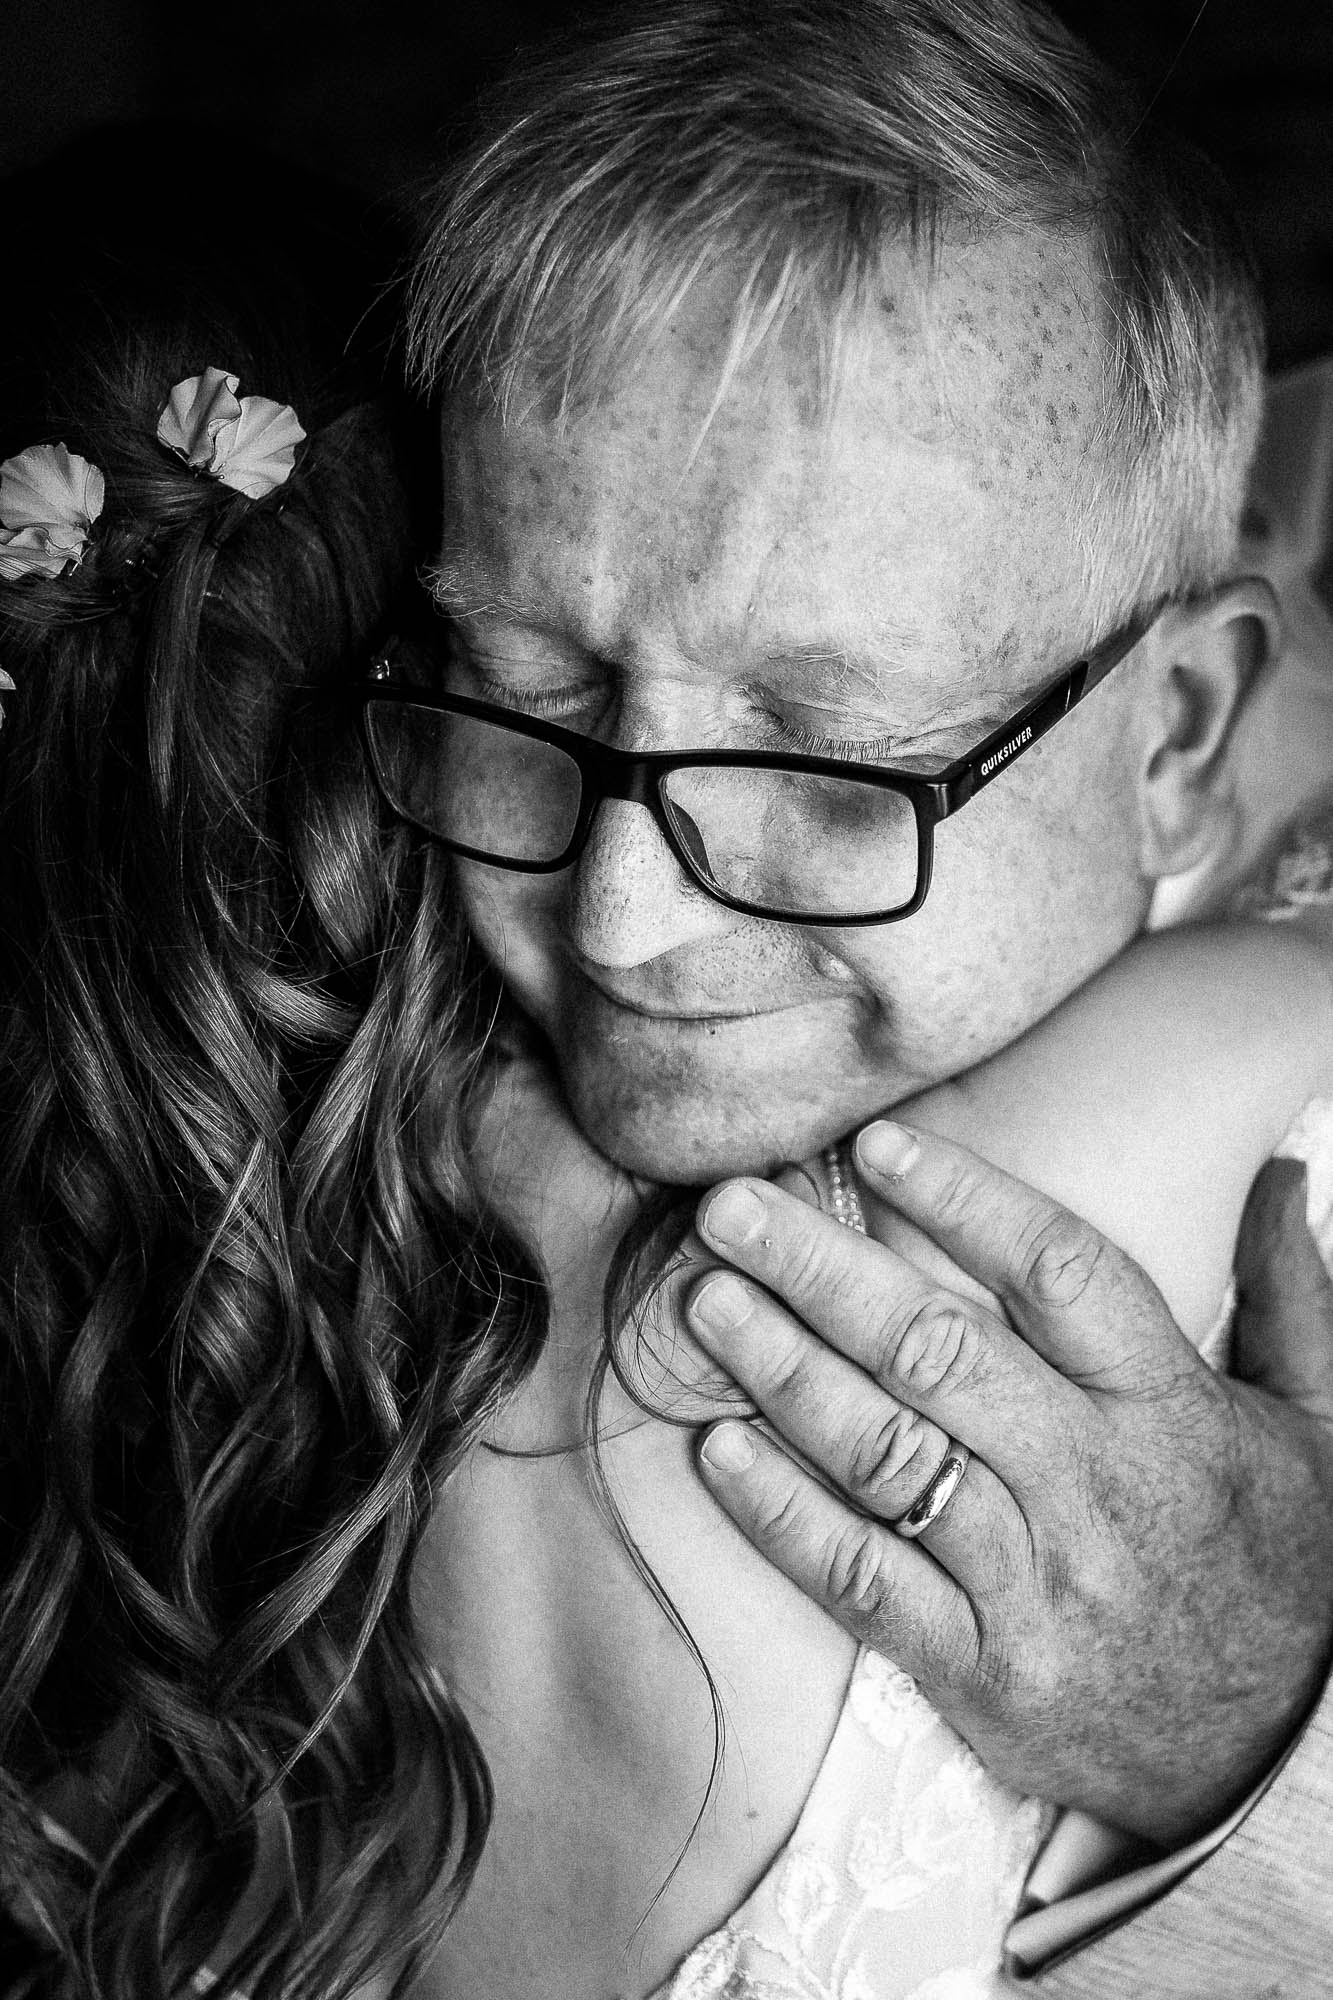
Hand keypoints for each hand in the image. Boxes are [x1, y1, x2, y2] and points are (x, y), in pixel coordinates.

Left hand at [687, 1124, 1332, 1842]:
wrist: (1283, 1764)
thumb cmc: (1284, 1571)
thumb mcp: (1320, 1426)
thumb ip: (1294, 1294)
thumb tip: (1280, 1171)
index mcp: (1169, 1410)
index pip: (1057, 1272)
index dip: (963, 1197)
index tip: (874, 1146)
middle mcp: (1092, 1487)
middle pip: (937, 1351)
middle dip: (821, 1269)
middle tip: (731, 1206)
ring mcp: (1030, 1584)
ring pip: (885, 1453)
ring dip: (782, 1370)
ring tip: (707, 1301)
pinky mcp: (980, 1671)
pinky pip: (862, 1580)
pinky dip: (781, 1514)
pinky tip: (717, 1449)